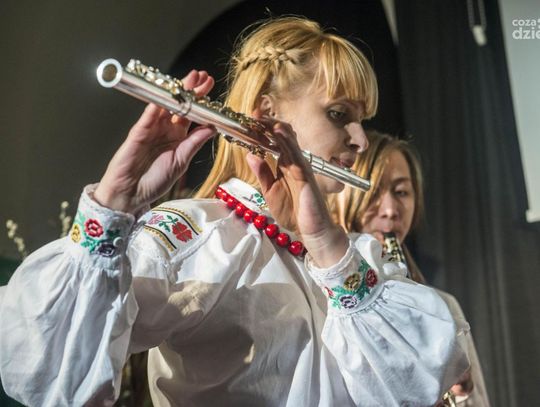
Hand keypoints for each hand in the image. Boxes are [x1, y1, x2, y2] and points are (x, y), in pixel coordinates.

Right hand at [94, 70, 216, 213]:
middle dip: (191, 90)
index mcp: (178, 137)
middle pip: (179, 105)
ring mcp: (151, 129)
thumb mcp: (181, 162)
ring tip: (189, 80)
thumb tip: (212, 128)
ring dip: (175, 92)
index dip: (200, 101)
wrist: (131, 194)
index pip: (191, 114)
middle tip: (202, 77)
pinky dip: (156, 106)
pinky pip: (148, 116)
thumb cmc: (154, 181)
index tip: (210, 88)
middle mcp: (165, 130)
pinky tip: (165, 97)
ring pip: (165, 106)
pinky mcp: (138, 133)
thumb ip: (194, 144)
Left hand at [246, 117, 347, 266]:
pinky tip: (278, 132)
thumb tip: (250, 155)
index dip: (262, 130)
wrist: (311, 231)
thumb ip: (263, 173)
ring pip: (289, 141)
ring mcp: (301, 167)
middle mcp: (294, 163)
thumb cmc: (293, 211)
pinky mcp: (306, 175)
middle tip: (252, 114)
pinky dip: (287, 142)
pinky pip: (296, 154)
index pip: (274, 142)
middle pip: (281, 137)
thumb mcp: (271, 191)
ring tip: (262, 117)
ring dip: (275, 128)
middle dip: (267, 124)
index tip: (249, 120)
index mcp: (285, 166)